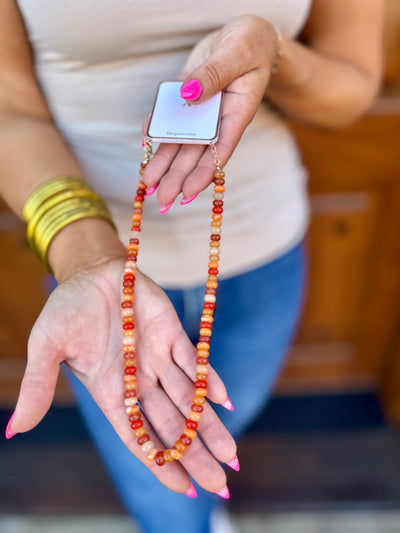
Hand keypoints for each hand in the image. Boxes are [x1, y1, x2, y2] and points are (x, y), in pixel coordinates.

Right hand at [8, 257, 235, 493]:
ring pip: (188, 398)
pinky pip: (194, 360)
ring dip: (209, 426)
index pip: (138, 435)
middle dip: (194, 455)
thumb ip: (39, 385)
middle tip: (220, 485)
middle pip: (171, 425)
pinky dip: (209, 380)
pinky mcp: (172, 332)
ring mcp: (157, 357)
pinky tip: (225, 402)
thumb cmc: (66, 308)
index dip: (160, 461)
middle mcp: (139, 381)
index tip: (185, 488)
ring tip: (230, 455)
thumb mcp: (47, 345)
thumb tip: (15, 430)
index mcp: (110, 391)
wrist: (91, 271)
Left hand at [143, 14, 278, 207]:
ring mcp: (200, 110)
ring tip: (148, 184)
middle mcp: (217, 118)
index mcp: (237, 114)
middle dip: (178, 177)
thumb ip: (214, 75)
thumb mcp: (237, 54)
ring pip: (180, 141)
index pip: (221, 150)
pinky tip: (145, 145)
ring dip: (164, 163)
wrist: (245, 34)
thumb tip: (188, 94)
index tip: (187, 193)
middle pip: (196, 153)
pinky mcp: (186, 98)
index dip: (204, 173)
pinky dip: (157, 130)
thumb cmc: (250, 43)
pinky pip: (170, 118)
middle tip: (162, 200)